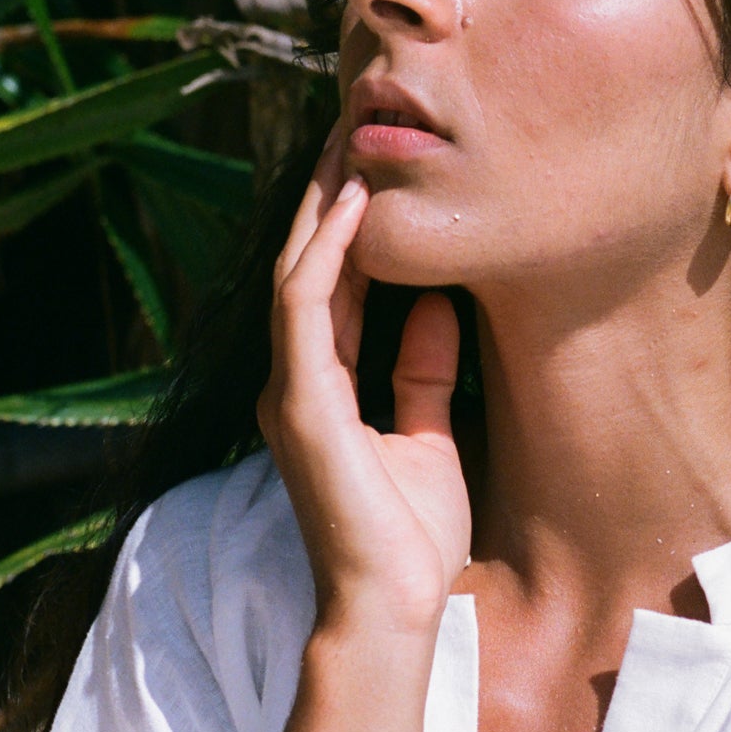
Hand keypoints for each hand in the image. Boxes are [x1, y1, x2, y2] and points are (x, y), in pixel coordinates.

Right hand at [259, 122, 472, 638]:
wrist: (391, 606)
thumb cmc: (410, 539)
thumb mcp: (429, 436)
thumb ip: (423, 371)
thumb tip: (440, 303)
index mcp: (320, 389)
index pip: (329, 285)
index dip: (351, 224)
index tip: (379, 166)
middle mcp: (294, 381)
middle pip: (306, 264)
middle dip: (328, 194)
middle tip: (354, 125)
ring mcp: (290, 390)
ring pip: (297, 269)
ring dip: (323, 202)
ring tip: (350, 140)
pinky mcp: (298, 402)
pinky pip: (304, 304)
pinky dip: (328, 250)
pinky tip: (353, 203)